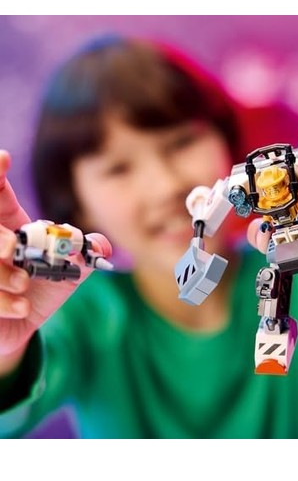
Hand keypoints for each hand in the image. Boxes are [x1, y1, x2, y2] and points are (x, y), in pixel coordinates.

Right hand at [0, 150, 111, 363]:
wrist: (22, 324)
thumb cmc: (42, 288)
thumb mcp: (69, 271)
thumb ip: (86, 255)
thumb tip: (103, 246)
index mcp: (10, 224)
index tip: (4, 156)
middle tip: (14, 249)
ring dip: (4, 275)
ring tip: (24, 285)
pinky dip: (6, 302)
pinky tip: (21, 307)